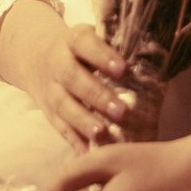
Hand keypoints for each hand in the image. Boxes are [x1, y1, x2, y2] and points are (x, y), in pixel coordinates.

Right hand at [0, 0, 128, 149]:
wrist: (36, 57)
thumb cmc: (80, 49)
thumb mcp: (91, 36)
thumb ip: (115, 44)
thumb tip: (154, 53)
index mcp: (73, 40)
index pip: (86, 44)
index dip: (103, 56)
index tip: (123, 69)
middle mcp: (58, 64)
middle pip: (73, 78)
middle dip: (96, 95)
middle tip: (121, 111)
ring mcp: (51, 90)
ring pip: (64, 106)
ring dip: (83, 122)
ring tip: (102, 134)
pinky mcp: (49, 112)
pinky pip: (60, 128)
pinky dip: (74, 142)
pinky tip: (88, 154)